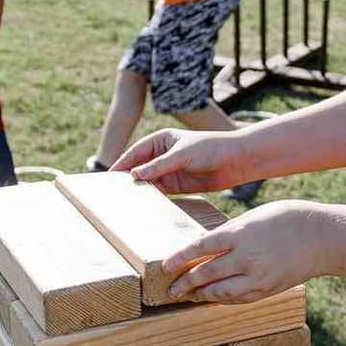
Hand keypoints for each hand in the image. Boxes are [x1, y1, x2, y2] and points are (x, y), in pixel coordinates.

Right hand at [114, 129, 251, 193]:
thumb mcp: (181, 155)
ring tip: (125, 203)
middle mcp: (162, 155)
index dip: (122, 164)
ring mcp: (170, 171)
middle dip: (127, 179)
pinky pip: (161, 193)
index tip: (109, 176)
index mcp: (161, 140)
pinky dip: (152, 198)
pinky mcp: (178, 185)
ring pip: (148, 182)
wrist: (237, 160)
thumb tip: (133, 175)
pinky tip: (144, 206)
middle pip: (139, 168)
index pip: (135, 152)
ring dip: (139, 191)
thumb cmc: (210, 148)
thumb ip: (158, 166)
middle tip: (112, 193)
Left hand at [163, 202, 328, 303]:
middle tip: (169, 289)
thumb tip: (206, 247)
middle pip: (206, 273)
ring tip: (187, 296)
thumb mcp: (254, 217)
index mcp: (240, 234)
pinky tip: (212, 298)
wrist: (322, 237)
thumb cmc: (288, 219)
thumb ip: (230, 233)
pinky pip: (238, 298)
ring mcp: (258, 277)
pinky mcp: (268, 289)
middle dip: (184, 283)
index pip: (200, 248)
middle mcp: (246, 257)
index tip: (164, 266)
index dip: (179, 258)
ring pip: (220, 291)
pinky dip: (222, 299)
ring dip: (200, 295)